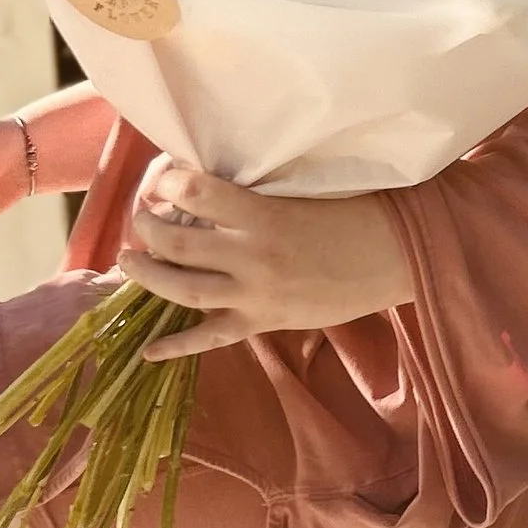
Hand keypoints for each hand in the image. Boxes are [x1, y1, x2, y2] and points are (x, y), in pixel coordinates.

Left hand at [116, 160, 416, 358]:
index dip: (169, 181)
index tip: (163, 176)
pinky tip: (147, 351)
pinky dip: (178, 348)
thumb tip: (209, 184)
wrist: (398, 257)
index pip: (196, 192)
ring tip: (129, 261)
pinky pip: (212, 339)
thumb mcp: (306, 190)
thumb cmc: (359, 212)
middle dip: (147, 227)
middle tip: (139, 217)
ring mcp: (256, 296)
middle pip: (177, 244)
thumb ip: (257, 191)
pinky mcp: (265, 322)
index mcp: (265, 216)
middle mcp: (253, 258)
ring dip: (148, 275)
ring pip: (184, 291)